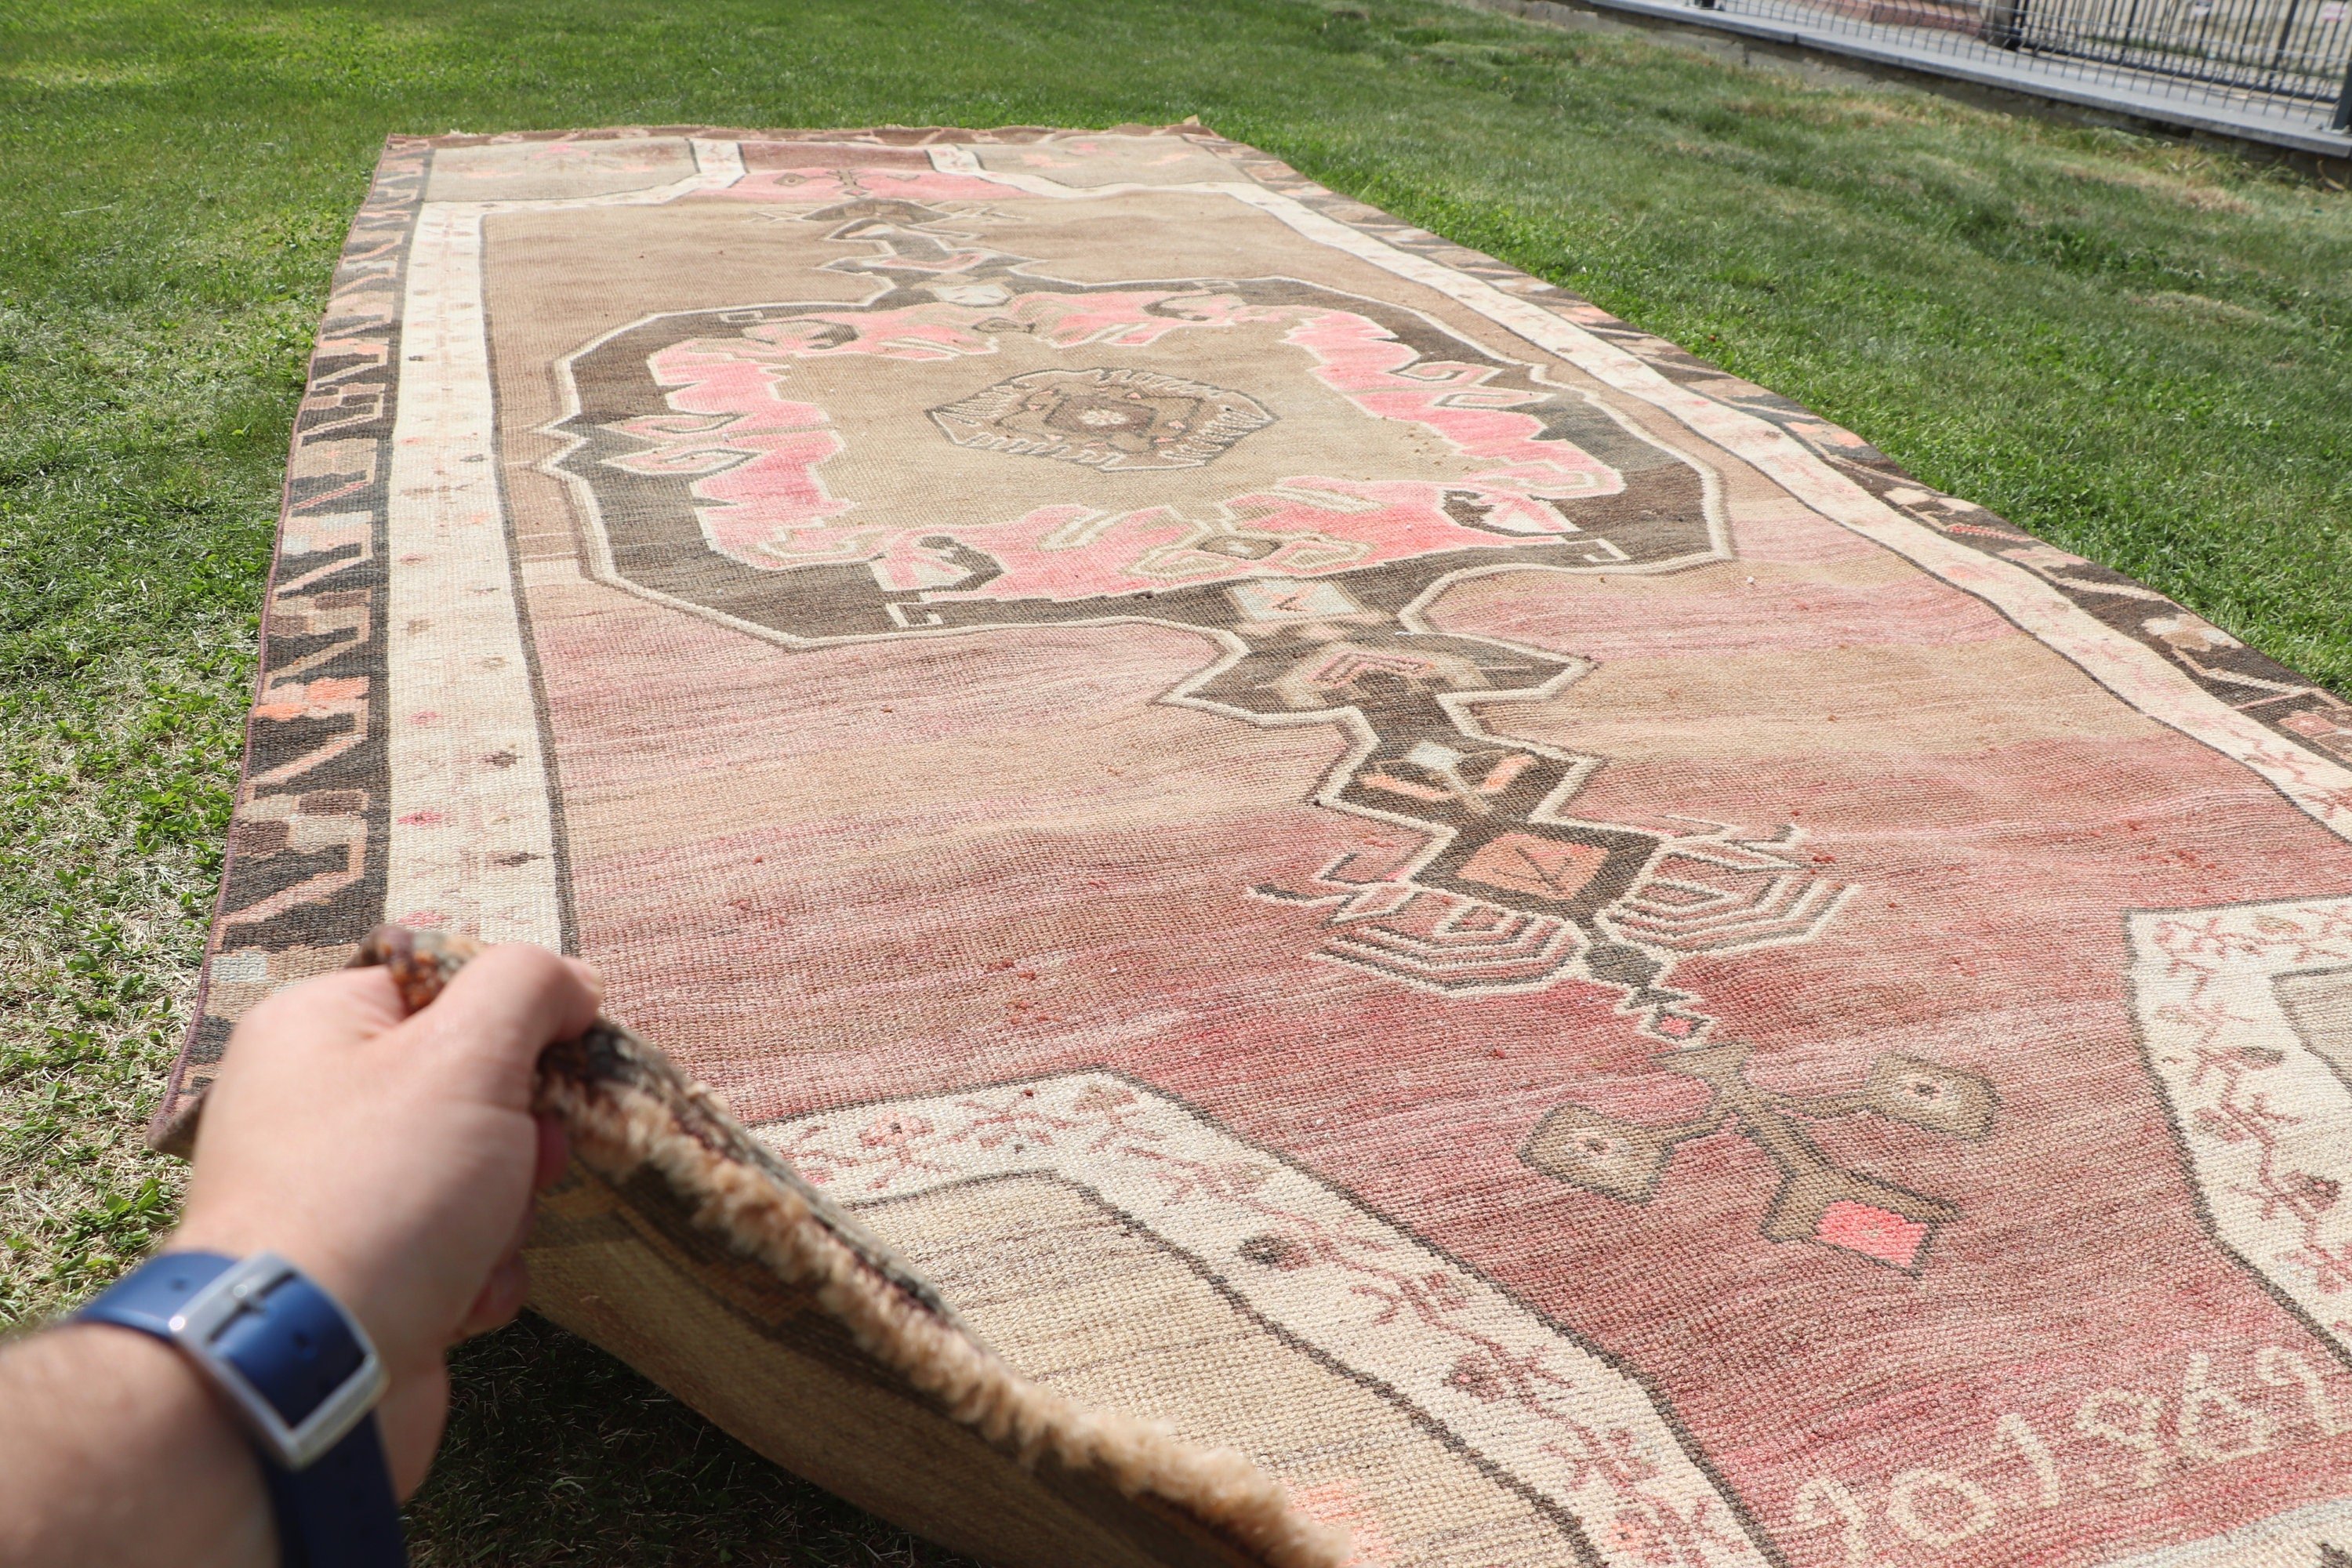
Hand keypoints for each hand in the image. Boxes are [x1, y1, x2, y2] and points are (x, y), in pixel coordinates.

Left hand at [169, 944, 599, 1497]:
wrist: (306, 1364)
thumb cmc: (383, 1187)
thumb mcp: (468, 1053)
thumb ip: (528, 988)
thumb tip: (571, 982)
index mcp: (317, 1025)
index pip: (442, 983)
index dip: (517, 1016)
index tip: (564, 1054)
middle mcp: (311, 1101)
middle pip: (468, 1083)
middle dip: (522, 1131)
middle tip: (529, 1158)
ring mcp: (332, 1193)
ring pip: (473, 1171)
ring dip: (506, 1211)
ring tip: (482, 1242)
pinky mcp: (358, 1272)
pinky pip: (451, 1247)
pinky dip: (476, 1271)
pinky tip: (462, 1295)